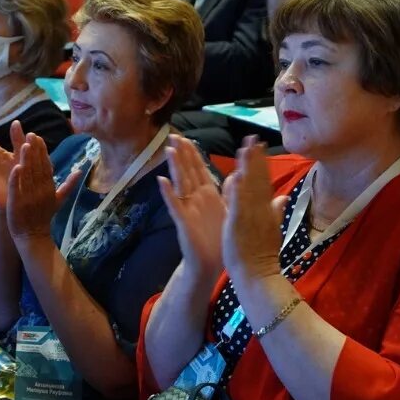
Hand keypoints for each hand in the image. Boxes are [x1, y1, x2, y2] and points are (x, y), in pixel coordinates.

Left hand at [6, 133, 78, 241]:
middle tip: (31, 135)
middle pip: (37, 167)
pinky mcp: (17, 203)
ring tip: (24, 145)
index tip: (38, 137)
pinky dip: (17, 179)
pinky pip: (17, 189)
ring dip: (27, 160)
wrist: (33, 236)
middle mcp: (41, 190)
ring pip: (28, 175)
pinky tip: (16, 167)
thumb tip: (81, 170)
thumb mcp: (59, 199)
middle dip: (34, 151)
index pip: (46, 166)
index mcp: (49, 187)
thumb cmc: (44, 216)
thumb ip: (69, 184)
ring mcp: (29, 197)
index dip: (42, 151)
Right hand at [158, 135, 225, 281]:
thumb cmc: (218, 240)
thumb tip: (237, 174)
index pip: (199, 170)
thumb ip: (231, 193)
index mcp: (208, 195)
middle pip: (187, 171)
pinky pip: (175, 205)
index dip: (193, 154)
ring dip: (174, 167)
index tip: (188, 139)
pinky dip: (168, 193)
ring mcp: (188, 209)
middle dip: (181, 154)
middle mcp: (196, 199)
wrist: (210, 264)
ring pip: (180, 183)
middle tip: (173, 135)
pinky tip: (162, 180)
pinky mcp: (183, 222)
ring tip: (168, 150)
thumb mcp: (229, 212)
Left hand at [221, 137, 286, 283]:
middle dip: (255, 158)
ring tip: (245, 148)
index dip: (261, 163)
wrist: (258, 276)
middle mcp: (260, 209)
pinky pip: (238, 203)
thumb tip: (283, 196)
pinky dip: (237, 189)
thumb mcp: (273, 230)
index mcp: (267, 210)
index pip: (264, 182)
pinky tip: (236, 174)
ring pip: (249, 186)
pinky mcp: (239, 223)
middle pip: (258, 179)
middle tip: (253, 138)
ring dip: (247, 167)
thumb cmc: (262, 255)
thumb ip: (276, 211)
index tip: (259, 146)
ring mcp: (250, 215)